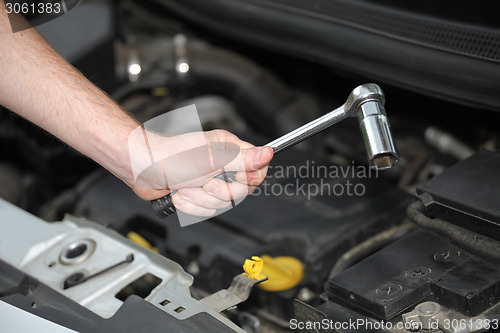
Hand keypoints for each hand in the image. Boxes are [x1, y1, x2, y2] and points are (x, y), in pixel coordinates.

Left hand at [127, 129, 273, 215]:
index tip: (238, 178)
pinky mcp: (198, 194)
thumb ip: (243, 159)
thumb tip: (268, 153)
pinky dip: (191, 205)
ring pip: (222, 203)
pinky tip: (180, 194)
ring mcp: (210, 180)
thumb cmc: (171, 156)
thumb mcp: (212, 158)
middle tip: (205, 183)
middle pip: (241, 191)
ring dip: (200, 199)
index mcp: (229, 148)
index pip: (256, 167)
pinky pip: (207, 210)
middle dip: (219, 192)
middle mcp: (222, 163)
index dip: (250, 177)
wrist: (143, 169)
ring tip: (185, 187)